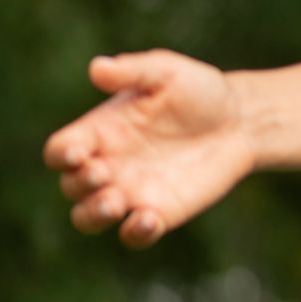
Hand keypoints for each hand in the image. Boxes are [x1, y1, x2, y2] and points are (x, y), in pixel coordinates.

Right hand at [42, 49, 254, 248]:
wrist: (240, 121)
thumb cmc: (198, 91)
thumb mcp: (167, 73)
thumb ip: (133, 71)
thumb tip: (97, 67)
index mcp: (100, 131)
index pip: (60, 151)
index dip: (60, 156)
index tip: (76, 154)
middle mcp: (108, 165)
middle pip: (70, 188)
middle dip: (80, 186)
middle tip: (104, 173)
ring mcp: (131, 192)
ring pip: (89, 218)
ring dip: (94, 216)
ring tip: (117, 202)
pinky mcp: (160, 212)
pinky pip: (134, 235)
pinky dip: (134, 233)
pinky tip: (150, 219)